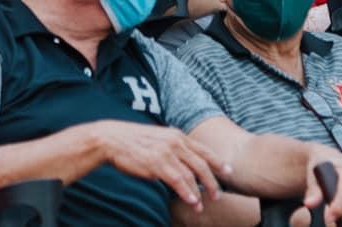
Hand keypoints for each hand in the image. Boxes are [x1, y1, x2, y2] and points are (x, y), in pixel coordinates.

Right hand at [88, 121, 225, 211]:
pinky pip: (177, 181)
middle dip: (212, 181)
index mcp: (177, 135)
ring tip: (201, 205)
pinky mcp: (157, 163)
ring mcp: (167, 152)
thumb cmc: (133, 141)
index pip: (203, 150)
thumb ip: (172, 148)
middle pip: (201, 164)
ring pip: (191, 175)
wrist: (112, 139)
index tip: (228, 172)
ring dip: (198, 192)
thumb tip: (183, 163)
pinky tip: (192, 201)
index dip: (217, 162)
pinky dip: (187, 192)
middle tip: (217, 194)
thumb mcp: (157, 139)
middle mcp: (175, 142)